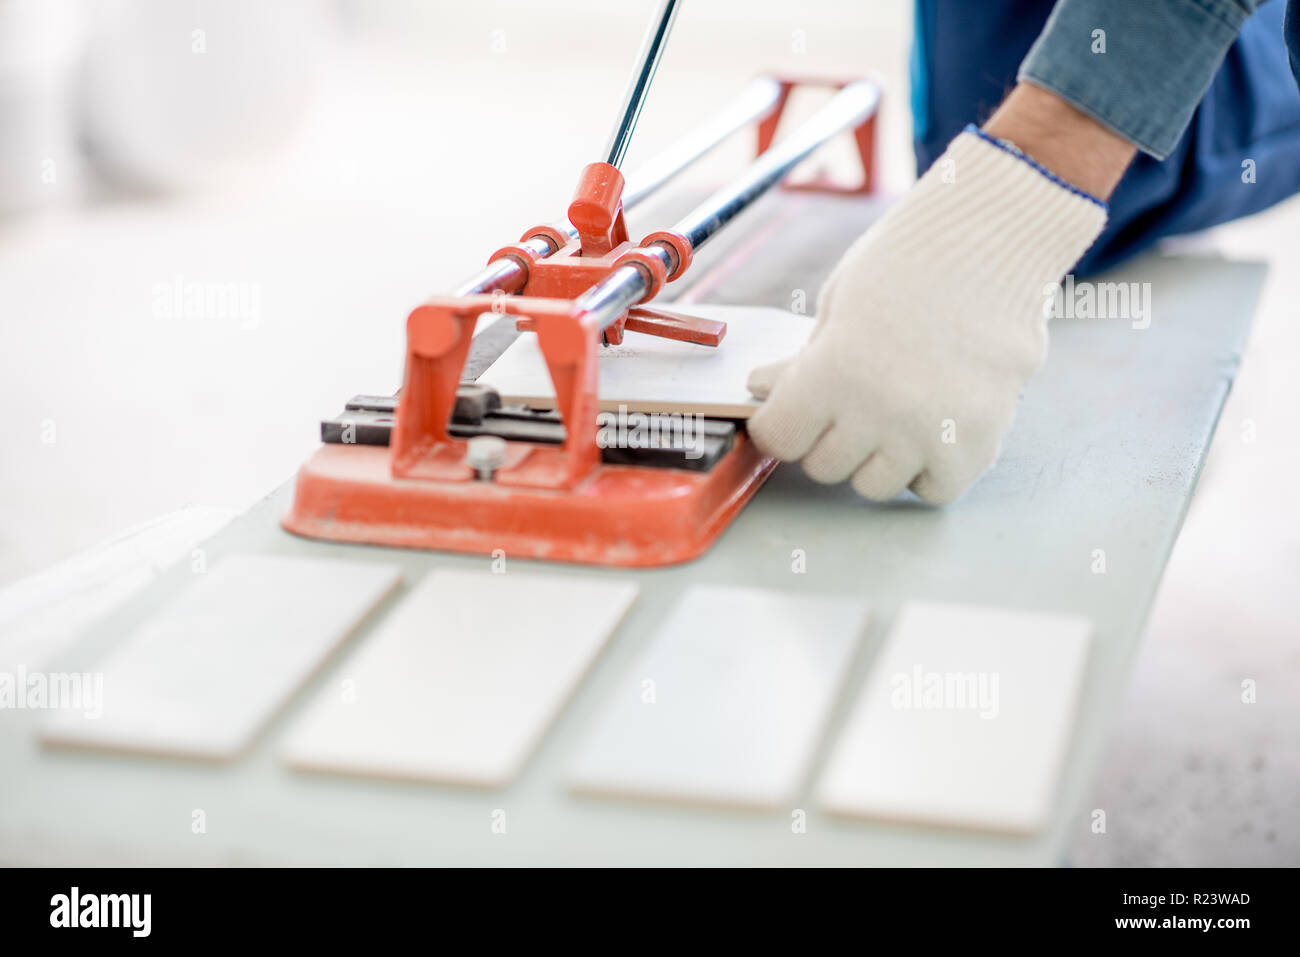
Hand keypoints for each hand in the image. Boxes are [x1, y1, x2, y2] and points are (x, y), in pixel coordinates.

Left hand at [746, 126, 1107, 502]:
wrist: (993, 243)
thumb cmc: (908, 263)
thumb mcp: (837, 304)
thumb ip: (802, 362)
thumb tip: (762, 389)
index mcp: (833, 372)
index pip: (779, 439)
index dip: (782, 422)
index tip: (795, 406)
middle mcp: (879, 411)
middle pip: (823, 466)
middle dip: (828, 437)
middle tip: (853, 398)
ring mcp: (931, 432)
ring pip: (874, 485)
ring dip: (876, 456)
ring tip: (896, 409)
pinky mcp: (978, 441)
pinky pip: (933, 488)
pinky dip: (929, 469)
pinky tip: (931, 427)